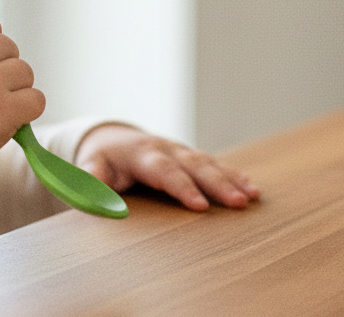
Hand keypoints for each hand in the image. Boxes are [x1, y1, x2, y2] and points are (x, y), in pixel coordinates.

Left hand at [75, 124, 259, 210]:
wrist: (111, 137)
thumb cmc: (102, 158)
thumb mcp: (90, 166)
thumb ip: (92, 180)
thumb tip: (94, 195)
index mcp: (141, 154)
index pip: (164, 170)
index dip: (182, 187)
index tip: (200, 206)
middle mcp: (166, 149)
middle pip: (195, 165)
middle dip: (218, 183)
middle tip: (239, 202)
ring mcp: (181, 151)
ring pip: (209, 163)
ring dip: (232, 179)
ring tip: (253, 196)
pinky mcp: (190, 157)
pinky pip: (215, 164)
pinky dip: (234, 176)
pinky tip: (252, 190)